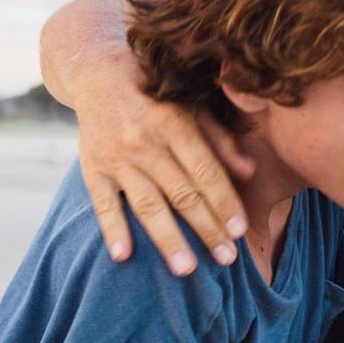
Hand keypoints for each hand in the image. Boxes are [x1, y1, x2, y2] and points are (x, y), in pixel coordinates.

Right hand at [71, 53, 255, 274]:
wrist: (98, 73)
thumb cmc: (156, 92)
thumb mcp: (191, 106)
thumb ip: (220, 140)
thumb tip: (249, 172)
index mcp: (175, 123)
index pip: (205, 171)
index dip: (224, 201)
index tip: (241, 230)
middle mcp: (146, 142)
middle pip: (182, 194)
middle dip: (206, 229)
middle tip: (227, 259)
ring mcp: (117, 158)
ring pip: (148, 205)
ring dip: (167, 239)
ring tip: (186, 270)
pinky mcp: (94, 168)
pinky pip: (104, 203)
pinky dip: (113, 229)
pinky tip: (124, 256)